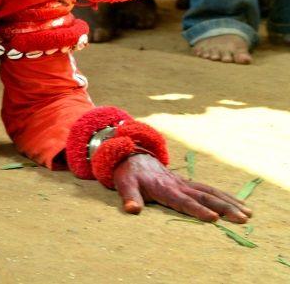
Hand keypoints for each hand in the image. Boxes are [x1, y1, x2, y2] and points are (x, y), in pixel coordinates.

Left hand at [113, 153, 250, 222]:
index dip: (198, 210)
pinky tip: (238, 204)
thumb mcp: (124, 184)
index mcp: (164, 188)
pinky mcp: (187, 183)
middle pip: (205, 196)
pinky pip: (209, 189)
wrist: (132, 155)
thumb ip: (129, 197)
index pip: (183, 201)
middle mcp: (178, 185)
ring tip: (248, 213)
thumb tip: (132, 210)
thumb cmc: (128, 173)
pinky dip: (225, 196)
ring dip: (230, 202)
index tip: (214, 218)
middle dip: (224, 208)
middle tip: (243, 219)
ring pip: (211, 191)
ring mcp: (184, 183)